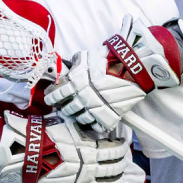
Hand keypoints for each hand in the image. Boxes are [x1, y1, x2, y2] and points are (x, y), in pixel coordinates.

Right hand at [0, 113, 129, 182]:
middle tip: (123, 160)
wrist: (26, 154)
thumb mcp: (69, 125)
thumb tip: (98, 129)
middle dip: (121, 163)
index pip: (115, 150)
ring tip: (119, 177)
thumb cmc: (46, 135)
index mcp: (92, 148)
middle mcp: (92, 167)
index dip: (122, 147)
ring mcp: (84, 182)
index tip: (124, 144)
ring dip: (116, 180)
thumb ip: (85, 129)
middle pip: (115, 168)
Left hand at [45, 16, 180, 132]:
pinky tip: (93, 120)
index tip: (50, 98)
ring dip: (77, 117)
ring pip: (80, 119)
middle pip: (67, 109)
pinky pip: (96, 127)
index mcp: (75, 82)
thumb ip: (75, 63)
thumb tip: (67, 67)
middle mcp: (82, 97)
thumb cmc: (109, 58)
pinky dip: (94, 125)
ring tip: (77, 114)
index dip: (51, 97)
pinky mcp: (108, 116)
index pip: (57, 94)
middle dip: (63, 108)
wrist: (132, 68)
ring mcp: (95, 108)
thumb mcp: (87, 56)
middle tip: (62, 108)